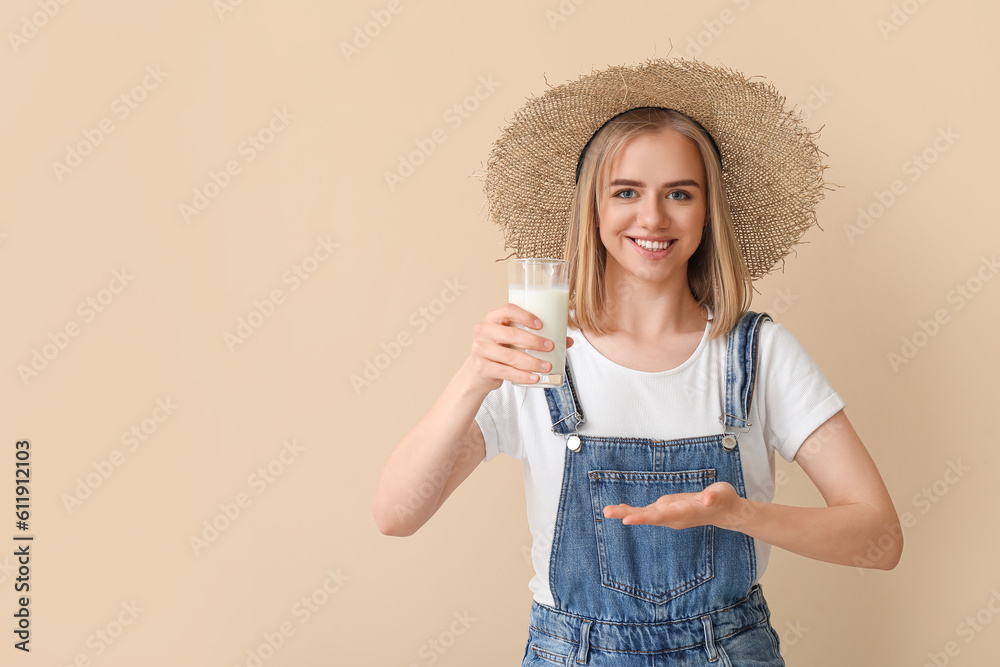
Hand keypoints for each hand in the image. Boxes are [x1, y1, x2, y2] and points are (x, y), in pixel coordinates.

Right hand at [464, 303, 573, 392]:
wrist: (478, 372)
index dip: (525, 316)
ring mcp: (480, 349)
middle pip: (511, 334)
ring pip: (510, 356)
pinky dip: (522, 376)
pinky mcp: (482, 367)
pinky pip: (505, 372)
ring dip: (532, 362)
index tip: (541, 325)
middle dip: (534, 341)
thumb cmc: (501, 350)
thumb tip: (568, 341)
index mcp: (492, 318)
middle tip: (551, 346)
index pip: (507, 310)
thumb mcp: (513, 340)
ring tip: (547, 366)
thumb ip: (535, 336)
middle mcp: (484, 331)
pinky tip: (535, 378)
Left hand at [602, 482, 744, 529]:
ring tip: (606, 511)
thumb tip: (706, 499)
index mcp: (684, 512)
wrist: (724, 510)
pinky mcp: (666, 510)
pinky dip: (632, 510)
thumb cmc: (723, 499)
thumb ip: (713, 496)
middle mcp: (673, 516)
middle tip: (607, 512)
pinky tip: (619, 510)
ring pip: (645, 515)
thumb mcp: (722, 493)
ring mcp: (669, 514)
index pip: (662, 516)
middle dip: (628, 515)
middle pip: (648, 517)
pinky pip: (646, 512)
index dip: (645, 517)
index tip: (628, 519)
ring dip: (625, 513)